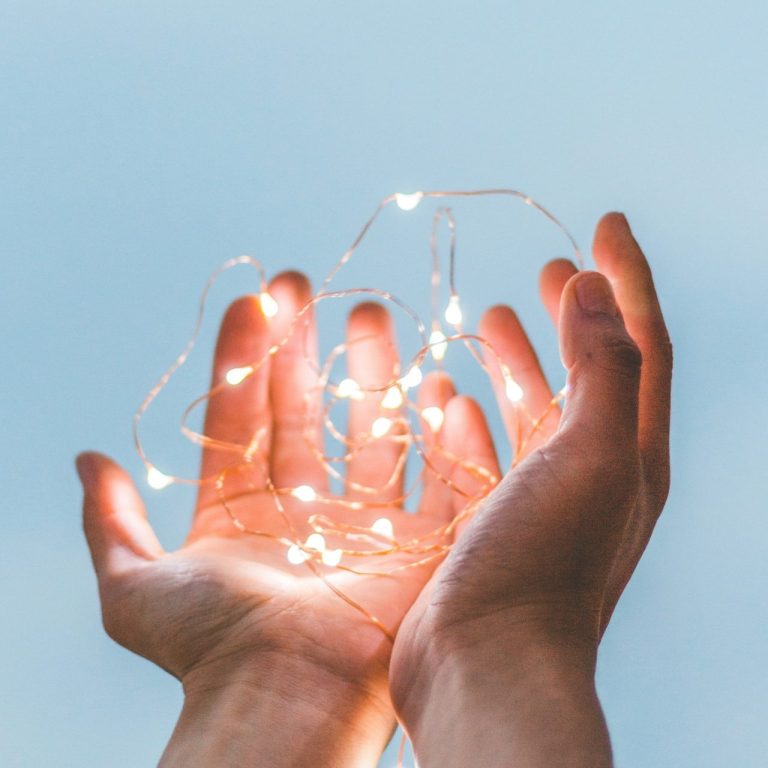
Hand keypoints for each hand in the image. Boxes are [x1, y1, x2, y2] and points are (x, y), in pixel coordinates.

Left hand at [77, 272, 485, 766]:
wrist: (287, 701)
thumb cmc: (213, 649)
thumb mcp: (135, 589)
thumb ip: (110, 523)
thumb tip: (88, 460)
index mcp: (245, 516)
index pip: (245, 417)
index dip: (247, 358)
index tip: (255, 300)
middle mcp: (307, 515)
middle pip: (308, 413)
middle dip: (307, 349)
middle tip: (309, 288)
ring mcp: (366, 527)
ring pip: (371, 433)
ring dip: (371, 375)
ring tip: (369, 314)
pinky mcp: (421, 545)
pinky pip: (440, 479)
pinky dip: (443, 436)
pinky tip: (439, 386)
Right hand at [390, 213, 672, 766]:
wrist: (489, 668)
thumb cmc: (543, 563)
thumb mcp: (594, 455)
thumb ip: (603, 367)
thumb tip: (595, 286)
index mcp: (630, 451)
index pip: (641, 342)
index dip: (627, 277)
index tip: (604, 221)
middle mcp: (592, 474)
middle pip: (589, 373)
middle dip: (574, 315)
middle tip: (548, 267)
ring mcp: (539, 500)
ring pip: (534, 410)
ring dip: (519, 359)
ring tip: (489, 316)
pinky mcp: (489, 522)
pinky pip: (486, 451)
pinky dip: (472, 415)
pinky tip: (447, 396)